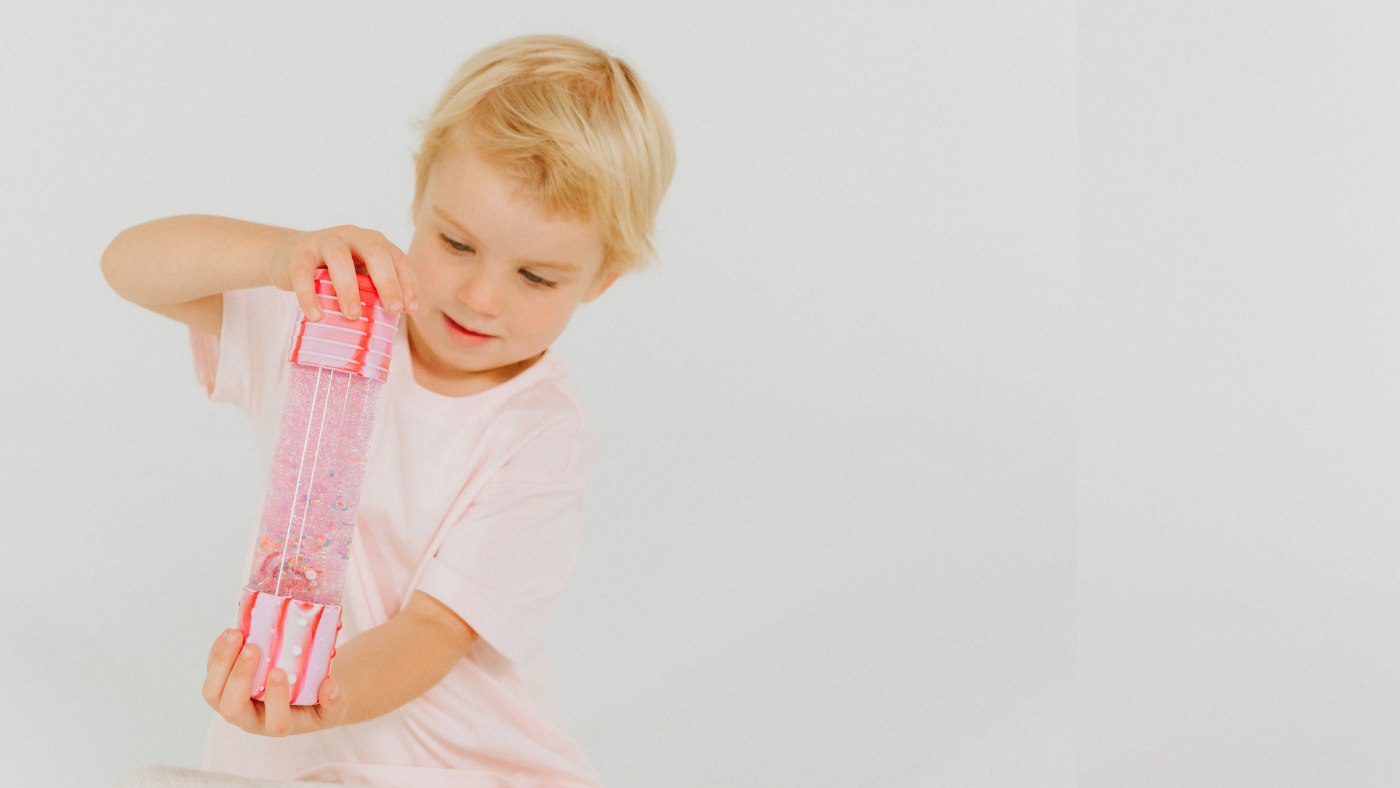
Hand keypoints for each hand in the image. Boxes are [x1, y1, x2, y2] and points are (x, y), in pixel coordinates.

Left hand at [202, 628, 347, 736]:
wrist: (299, 697)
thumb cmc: (316, 703)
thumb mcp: (333, 708)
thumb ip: (335, 702)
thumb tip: (329, 686)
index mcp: (279, 724)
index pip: (274, 721)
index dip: (275, 699)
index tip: (280, 672)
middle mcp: (250, 718)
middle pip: (232, 708)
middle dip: (239, 677)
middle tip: (253, 648)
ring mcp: (233, 702)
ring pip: (213, 692)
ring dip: (222, 663)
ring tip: (236, 635)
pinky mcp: (223, 685)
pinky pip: (211, 672)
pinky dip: (217, 652)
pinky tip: (231, 633)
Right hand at [265, 225, 417, 320]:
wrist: (288, 256)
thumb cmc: (332, 272)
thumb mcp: (357, 276)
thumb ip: (373, 291)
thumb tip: (391, 323)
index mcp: (372, 241)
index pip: (397, 258)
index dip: (407, 283)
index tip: (409, 310)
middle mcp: (352, 236)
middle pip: (375, 252)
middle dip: (388, 282)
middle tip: (392, 310)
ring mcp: (323, 240)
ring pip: (339, 259)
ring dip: (349, 289)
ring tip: (353, 316)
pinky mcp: (297, 252)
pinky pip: (303, 273)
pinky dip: (309, 295)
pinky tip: (316, 315)